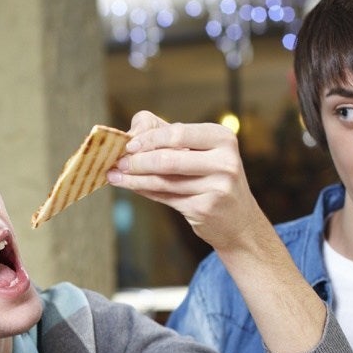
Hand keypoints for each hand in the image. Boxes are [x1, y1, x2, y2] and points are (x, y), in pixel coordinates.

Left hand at [107, 112, 262, 251]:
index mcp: (222, 138)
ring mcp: (217, 187)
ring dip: (134, 178)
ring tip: (115, 175)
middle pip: (168, 158)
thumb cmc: (212, 178)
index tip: (127, 144)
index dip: (148, 138)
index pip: (177, 132)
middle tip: (117, 162)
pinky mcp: (205, 208)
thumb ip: (166, 134)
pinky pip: (165, 197)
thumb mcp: (199, 150)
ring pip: (163, 181)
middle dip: (137, 161)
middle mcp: (224, 161)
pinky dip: (144, 190)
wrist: (238, 220)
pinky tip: (132, 186)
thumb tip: (131, 132)